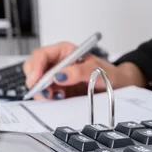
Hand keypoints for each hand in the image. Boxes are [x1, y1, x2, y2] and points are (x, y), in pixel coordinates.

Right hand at [22, 41, 146, 99]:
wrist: (118, 86)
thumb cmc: (108, 73)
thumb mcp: (97, 69)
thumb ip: (79, 71)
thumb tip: (60, 75)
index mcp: (64, 52)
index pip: (42, 55)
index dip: (36, 66)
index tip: (37, 79)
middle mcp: (57, 64)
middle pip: (34, 68)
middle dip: (35, 80)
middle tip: (43, 91)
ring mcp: (57, 78)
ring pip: (37, 83)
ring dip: (42, 91)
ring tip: (56, 96)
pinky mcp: (59, 91)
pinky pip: (46, 94)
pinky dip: (48, 99)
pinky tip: (59, 99)